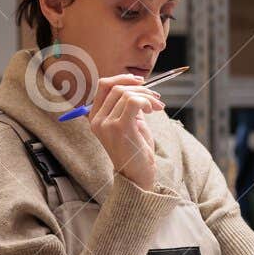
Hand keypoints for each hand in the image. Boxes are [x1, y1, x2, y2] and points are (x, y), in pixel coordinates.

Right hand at [87, 74, 164, 190]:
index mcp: (95, 117)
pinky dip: (146, 101)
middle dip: (141, 88)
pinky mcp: (119, 128)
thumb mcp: (130, 123)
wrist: (137, 176)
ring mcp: (106, 124)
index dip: (122, 78)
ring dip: (148, 97)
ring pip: (127, 94)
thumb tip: (139, 86)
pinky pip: (133, 102)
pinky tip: (153, 111)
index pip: (104, 85)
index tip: (141, 81)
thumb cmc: (135, 150)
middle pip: (116, 87)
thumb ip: (129, 106)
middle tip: (156, 98)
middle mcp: (97, 119)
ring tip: (158, 108)